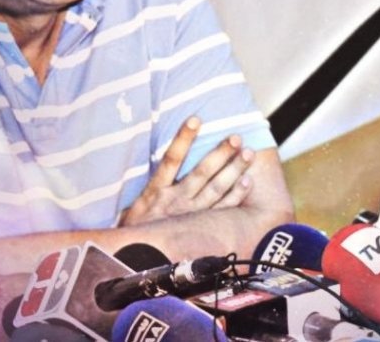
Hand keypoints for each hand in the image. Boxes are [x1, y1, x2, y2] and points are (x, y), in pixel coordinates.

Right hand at [120, 117, 254, 226]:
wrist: (134, 261)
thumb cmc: (134, 229)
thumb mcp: (131, 205)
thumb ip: (145, 185)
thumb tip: (132, 159)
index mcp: (156, 191)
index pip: (171, 159)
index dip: (183, 138)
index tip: (195, 119)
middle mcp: (175, 201)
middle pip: (201, 172)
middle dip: (220, 153)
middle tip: (236, 136)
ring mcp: (189, 214)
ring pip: (215, 189)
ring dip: (233, 170)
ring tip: (247, 153)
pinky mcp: (198, 226)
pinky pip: (221, 210)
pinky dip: (235, 196)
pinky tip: (247, 182)